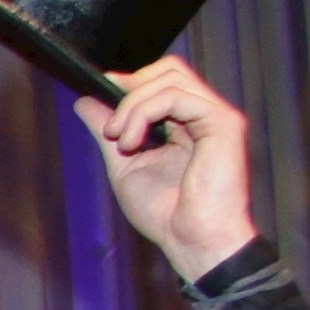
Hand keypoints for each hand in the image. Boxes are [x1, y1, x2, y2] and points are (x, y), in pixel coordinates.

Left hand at [81, 56, 259, 281]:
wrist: (193, 241)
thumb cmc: (166, 213)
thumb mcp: (125, 164)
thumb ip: (109, 131)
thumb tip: (85, 101)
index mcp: (186, 122)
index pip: (161, 79)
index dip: (128, 83)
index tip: (98, 100)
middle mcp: (204, 113)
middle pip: (169, 68)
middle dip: (130, 88)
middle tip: (111, 127)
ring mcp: (216, 115)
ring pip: (169, 77)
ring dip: (131, 105)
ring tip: (119, 140)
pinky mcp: (224, 123)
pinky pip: (176, 96)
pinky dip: (144, 113)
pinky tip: (131, 143)